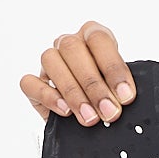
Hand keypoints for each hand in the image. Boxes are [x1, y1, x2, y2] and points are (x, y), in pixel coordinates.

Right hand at [19, 21, 134, 127]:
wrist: (95, 120)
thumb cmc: (111, 97)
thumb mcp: (123, 89)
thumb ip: (124, 88)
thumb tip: (127, 97)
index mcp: (93, 37)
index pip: (99, 39)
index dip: (113, 67)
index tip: (125, 95)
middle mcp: (69, 44)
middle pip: (72, 49)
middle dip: (93, 85)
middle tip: (109, 112)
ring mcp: (50, 61)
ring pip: (51, 61)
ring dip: (72, 92)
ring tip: (90, 117)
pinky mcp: (34, 83)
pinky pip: (31, 83)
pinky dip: (48, 97)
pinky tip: (65, 111)